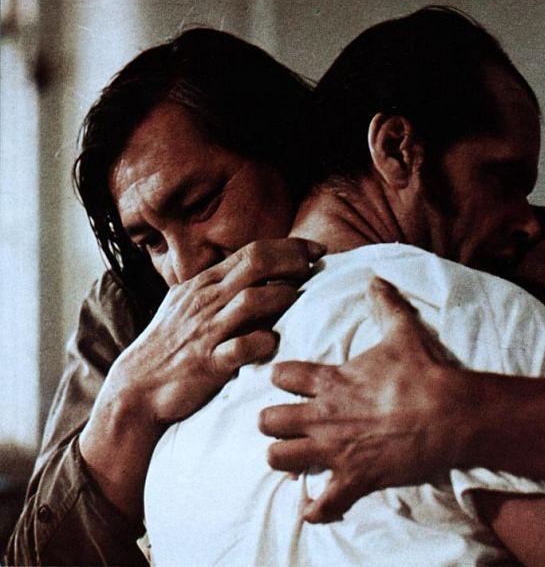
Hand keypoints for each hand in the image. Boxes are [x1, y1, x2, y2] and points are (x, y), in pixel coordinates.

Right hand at [79, 237, 323, 518]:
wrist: (136, 388)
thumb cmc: (171, 345)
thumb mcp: (190, 305)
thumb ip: (222, 286)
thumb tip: (258, 271)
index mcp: (205, 284)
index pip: (253, 251)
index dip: (290, 246)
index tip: (317, 249)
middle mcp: (207, 300)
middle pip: (257, 264)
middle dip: (293, 260)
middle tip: (315, 266)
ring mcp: (208, 330)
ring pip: (252, 300)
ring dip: (283, 296)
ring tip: (300, 298)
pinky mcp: (209, 362)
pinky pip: (241, 347)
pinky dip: (262, 341)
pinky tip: (274, 341)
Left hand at [259, 277, 472, 522]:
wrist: (449, 413)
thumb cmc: (422, 373)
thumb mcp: (402, 332)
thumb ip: (384, 305)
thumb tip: (375, 278)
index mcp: (330, 380)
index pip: (281, 376)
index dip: (280, 378)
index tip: (287, 381)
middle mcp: (322, 415)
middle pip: (269, 421)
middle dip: (272, 422)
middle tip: (285, 423)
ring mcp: (335, 450)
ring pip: (280, 460)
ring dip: (286, 459)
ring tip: (296, 457)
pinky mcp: (353, 478)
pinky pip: (321, 504)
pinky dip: (316, 508)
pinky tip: (316, 506)